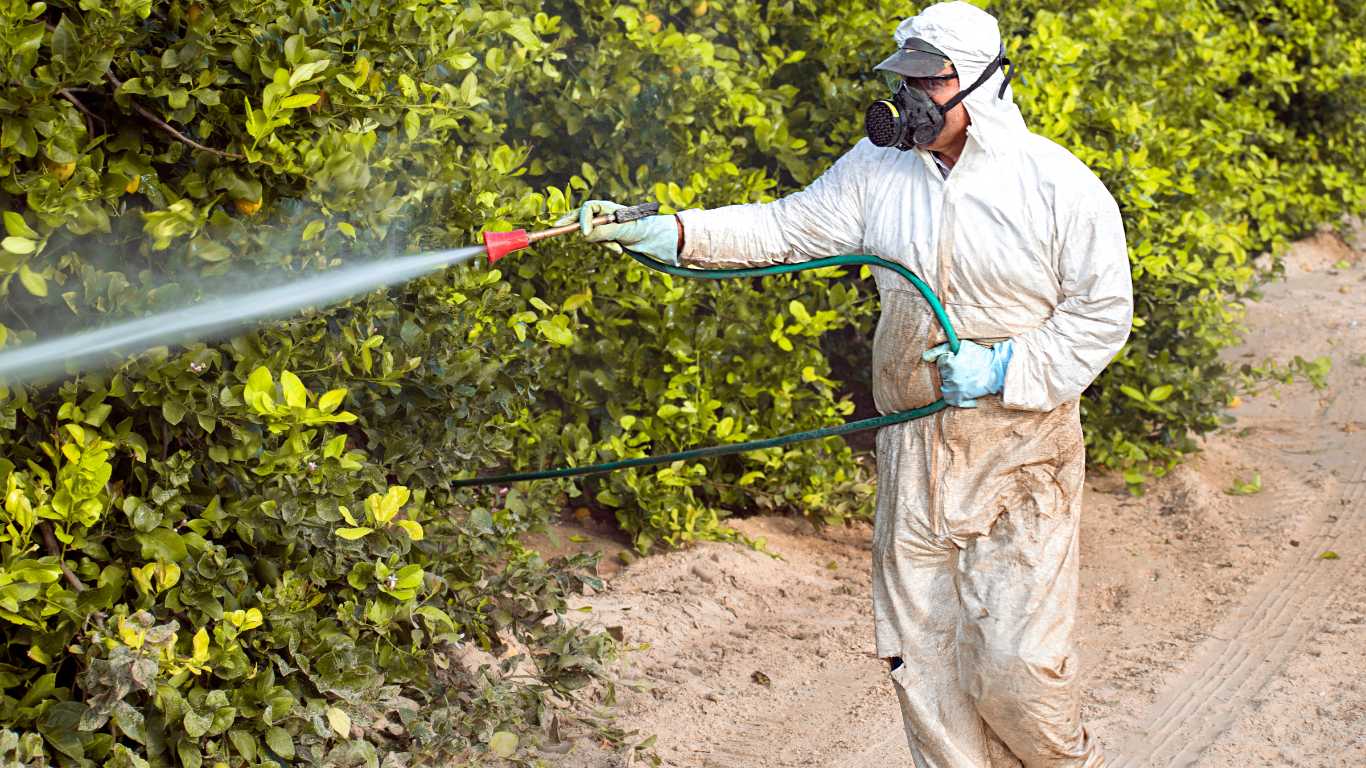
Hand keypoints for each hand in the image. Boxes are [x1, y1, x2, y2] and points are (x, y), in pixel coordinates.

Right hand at [554, 200, 679, 263]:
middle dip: (570, 223)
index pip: (587, 209)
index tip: (585, 233)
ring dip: (601, 242)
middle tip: (555, 227)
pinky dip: (605, 246)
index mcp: (604, 206)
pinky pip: (596, 242)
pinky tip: (618, 249)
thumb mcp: (619, 229)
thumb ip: (602, 230)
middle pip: (579, 217)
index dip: (583, 220)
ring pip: (589, 234)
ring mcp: (598, 224)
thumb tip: (584, 235)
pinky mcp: (600, 235)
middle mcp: (599, 213)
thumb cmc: (634, 226)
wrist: (645, 236)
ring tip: (617, 247)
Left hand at [921, 339, 1013, 407]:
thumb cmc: (980, 356)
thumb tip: (924, 357)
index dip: (950, 358)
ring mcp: (955, 390)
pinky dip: (952, 394)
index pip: (941, 361)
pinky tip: (961, 388)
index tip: (960, 359)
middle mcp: (950, 379)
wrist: (997, 371)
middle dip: (950, 370)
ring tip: (963, 377)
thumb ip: (941, 349)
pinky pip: (948, 399)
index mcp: (950, 365)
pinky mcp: (960, 399)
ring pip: (944, 385)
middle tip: (964, 368)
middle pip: (942, 373)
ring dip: (950, 381)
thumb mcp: (962, 346)